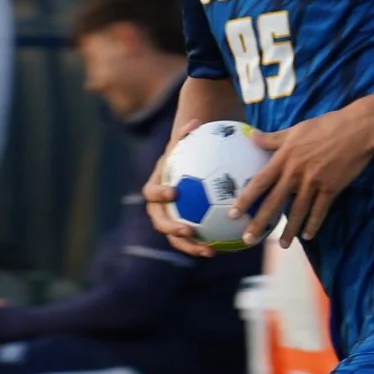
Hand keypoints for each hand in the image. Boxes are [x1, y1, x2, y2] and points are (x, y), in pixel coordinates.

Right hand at [143, 119, 220, 257]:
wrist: (188, 171)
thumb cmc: (188, 156)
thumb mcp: (187, 145)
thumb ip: (187, 136)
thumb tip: (194, 122)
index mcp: (156, 186)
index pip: (151, 192)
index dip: (160, 194)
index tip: (175, 192)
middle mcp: (159, 207)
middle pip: (159, 221)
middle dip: (172, 228)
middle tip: (189, 230)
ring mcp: (169, 220)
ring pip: (175, 238)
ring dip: (190, 246)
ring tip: (209, 251)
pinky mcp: (182, 230)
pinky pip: (191, 241)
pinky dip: (203, 246)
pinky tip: (221, 250)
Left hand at [237, 101, 373, 247]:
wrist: (357, 129)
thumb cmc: (326, 125)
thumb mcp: (295, 129)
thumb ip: (273, 138)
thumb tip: (251, 135)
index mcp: (284, 158)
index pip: (259, 182)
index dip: (245, 199)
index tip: (233, 213)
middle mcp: (296, 173)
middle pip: (274, 202)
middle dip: (260, 223)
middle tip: (248, 239)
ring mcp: (314, 182)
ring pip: (298, 211)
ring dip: (289, 230)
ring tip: (282, 245)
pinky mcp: (331, 188)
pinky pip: (320, 211)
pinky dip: (314, 224)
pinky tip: (308, 236)